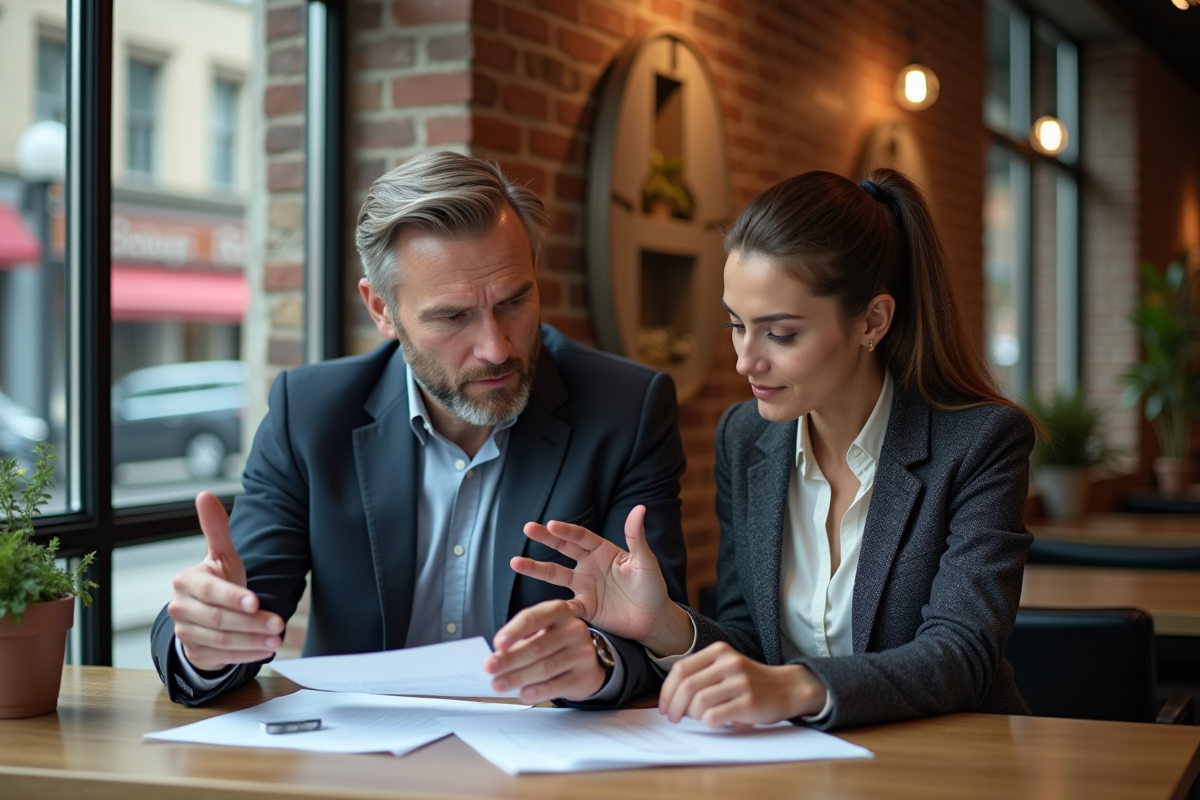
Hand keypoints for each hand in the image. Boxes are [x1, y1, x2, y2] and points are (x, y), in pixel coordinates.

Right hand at [167, 491, 283, 671]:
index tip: (256, 602)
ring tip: (277, 638)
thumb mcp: (221, 556)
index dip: (233, 597)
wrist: (206, 614)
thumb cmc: (218, 580)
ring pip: (221, 640)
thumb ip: (216, 528)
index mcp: (186, 582)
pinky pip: (221, 657)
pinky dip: (245, 655)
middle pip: (218, 619)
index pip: (210, 592)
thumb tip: (204, 494)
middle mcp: (180, 608)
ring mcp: (185, 633)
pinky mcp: (195, 653)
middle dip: (251, 623)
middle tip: (279, 623)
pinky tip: (265, 650)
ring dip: (252, 641)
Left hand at [485, 600, 605, 703]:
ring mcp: (582, 652)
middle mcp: (573, 629)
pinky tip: (524, 694)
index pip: (532, 618)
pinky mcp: (586, 675)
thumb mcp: (540, 633)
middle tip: (491, 668)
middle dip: (510, 659)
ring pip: (546, 667)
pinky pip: (558, 685)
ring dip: (519, 677)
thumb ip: (519, 642)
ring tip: (500, 684)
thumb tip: (495, 658)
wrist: (586, 662)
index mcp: (558, 611)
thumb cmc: (556, 644)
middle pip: (537, 646)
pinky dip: (538, 691)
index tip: (498, 644)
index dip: (514, 631)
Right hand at [510, 505, 691, 654]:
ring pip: (556, 575)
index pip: (580, 537)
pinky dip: (552, 605)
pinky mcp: (585, 608)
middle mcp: (589, 566)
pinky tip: (537, 603)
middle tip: (527, 528)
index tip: (551, 525)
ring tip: (515, 562)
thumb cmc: (652, 587)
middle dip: (545, 539)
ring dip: (536, 569)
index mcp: (603, 551)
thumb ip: (636, 537)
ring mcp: (585, 586)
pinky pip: (565, 605)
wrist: (654, 619)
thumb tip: (639, 508)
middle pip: (563, 549)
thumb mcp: (644, 561)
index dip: (566, 531)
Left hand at [659, 642, 827, 727]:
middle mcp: (729, 663)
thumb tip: (671, 697)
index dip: (667, 690)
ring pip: (698, 702)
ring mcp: (740, 682)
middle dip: (674, 706)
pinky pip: (714, 716)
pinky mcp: (749, 703)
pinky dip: (708, 723)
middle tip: (673, 718)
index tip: (664, 706)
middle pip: (686, 686)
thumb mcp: (727, 666)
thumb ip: (702, 674)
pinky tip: (715, 721)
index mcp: (719, 651)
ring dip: (691, 715)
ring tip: (697, 718)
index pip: (681, 669)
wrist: (788, 688)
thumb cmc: (751, 682)